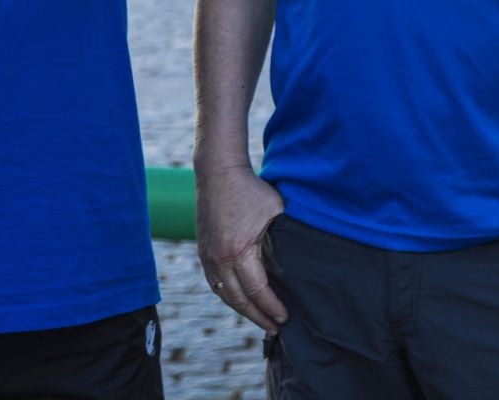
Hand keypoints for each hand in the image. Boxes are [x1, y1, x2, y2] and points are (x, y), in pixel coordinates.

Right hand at [195, 165, 288, 334]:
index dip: (272, 307)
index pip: (257, 291)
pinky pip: (215, 283)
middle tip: (275, 328)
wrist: (218, 171)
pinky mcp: (203, 251)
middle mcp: (218, 259)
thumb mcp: (275, 212)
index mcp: (238, 251)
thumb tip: (295, 262)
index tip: (285, 317)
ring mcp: (207, 256)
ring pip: (224, 294)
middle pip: (238, 300)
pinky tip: (241, 300)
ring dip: (242, 309)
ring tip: (259, 318)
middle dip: (258, 316)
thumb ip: (283, 239)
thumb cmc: (251, 189)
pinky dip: (229, 295)